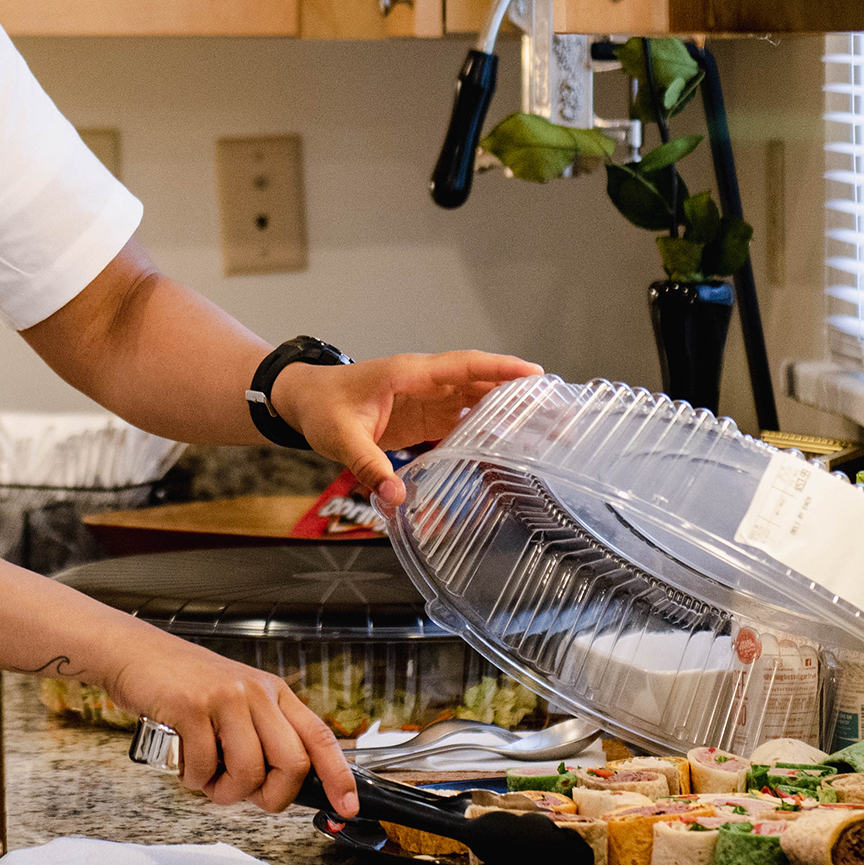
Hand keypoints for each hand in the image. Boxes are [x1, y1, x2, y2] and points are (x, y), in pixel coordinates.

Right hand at [97, 629, 358, 816]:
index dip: (338, 776)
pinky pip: (204, 766)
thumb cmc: (183, 684)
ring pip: (249, 770)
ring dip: (226, 792)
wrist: (134, 653)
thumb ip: (260, 735)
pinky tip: (184, 765)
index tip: (347, 806)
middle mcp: (255, 692)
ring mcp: (224, 697)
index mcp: (273, 693)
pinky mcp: (191, 707)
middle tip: (248, 798)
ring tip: (207, 780)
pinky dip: (193, 779)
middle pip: (292, 763)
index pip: (319, 737)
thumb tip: (279, 787)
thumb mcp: (235, 700)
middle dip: (271, 796)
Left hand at [273, 351, 539, 506]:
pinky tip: (509, 450)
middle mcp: (425, 382)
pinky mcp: (425, 417)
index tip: (535, 375)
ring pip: (477, 402)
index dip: (500, 369)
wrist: (303, 402)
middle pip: (481, 384)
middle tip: (560, 415)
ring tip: (548, 433)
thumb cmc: (321, 408)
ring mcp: (427, 399)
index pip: (463, 366)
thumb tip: (397, 497)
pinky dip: (486, 433)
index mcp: (409, 374)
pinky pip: (463, 421)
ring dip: (509, 415)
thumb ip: (369, 467)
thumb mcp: (341, 438)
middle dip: (520, 396)